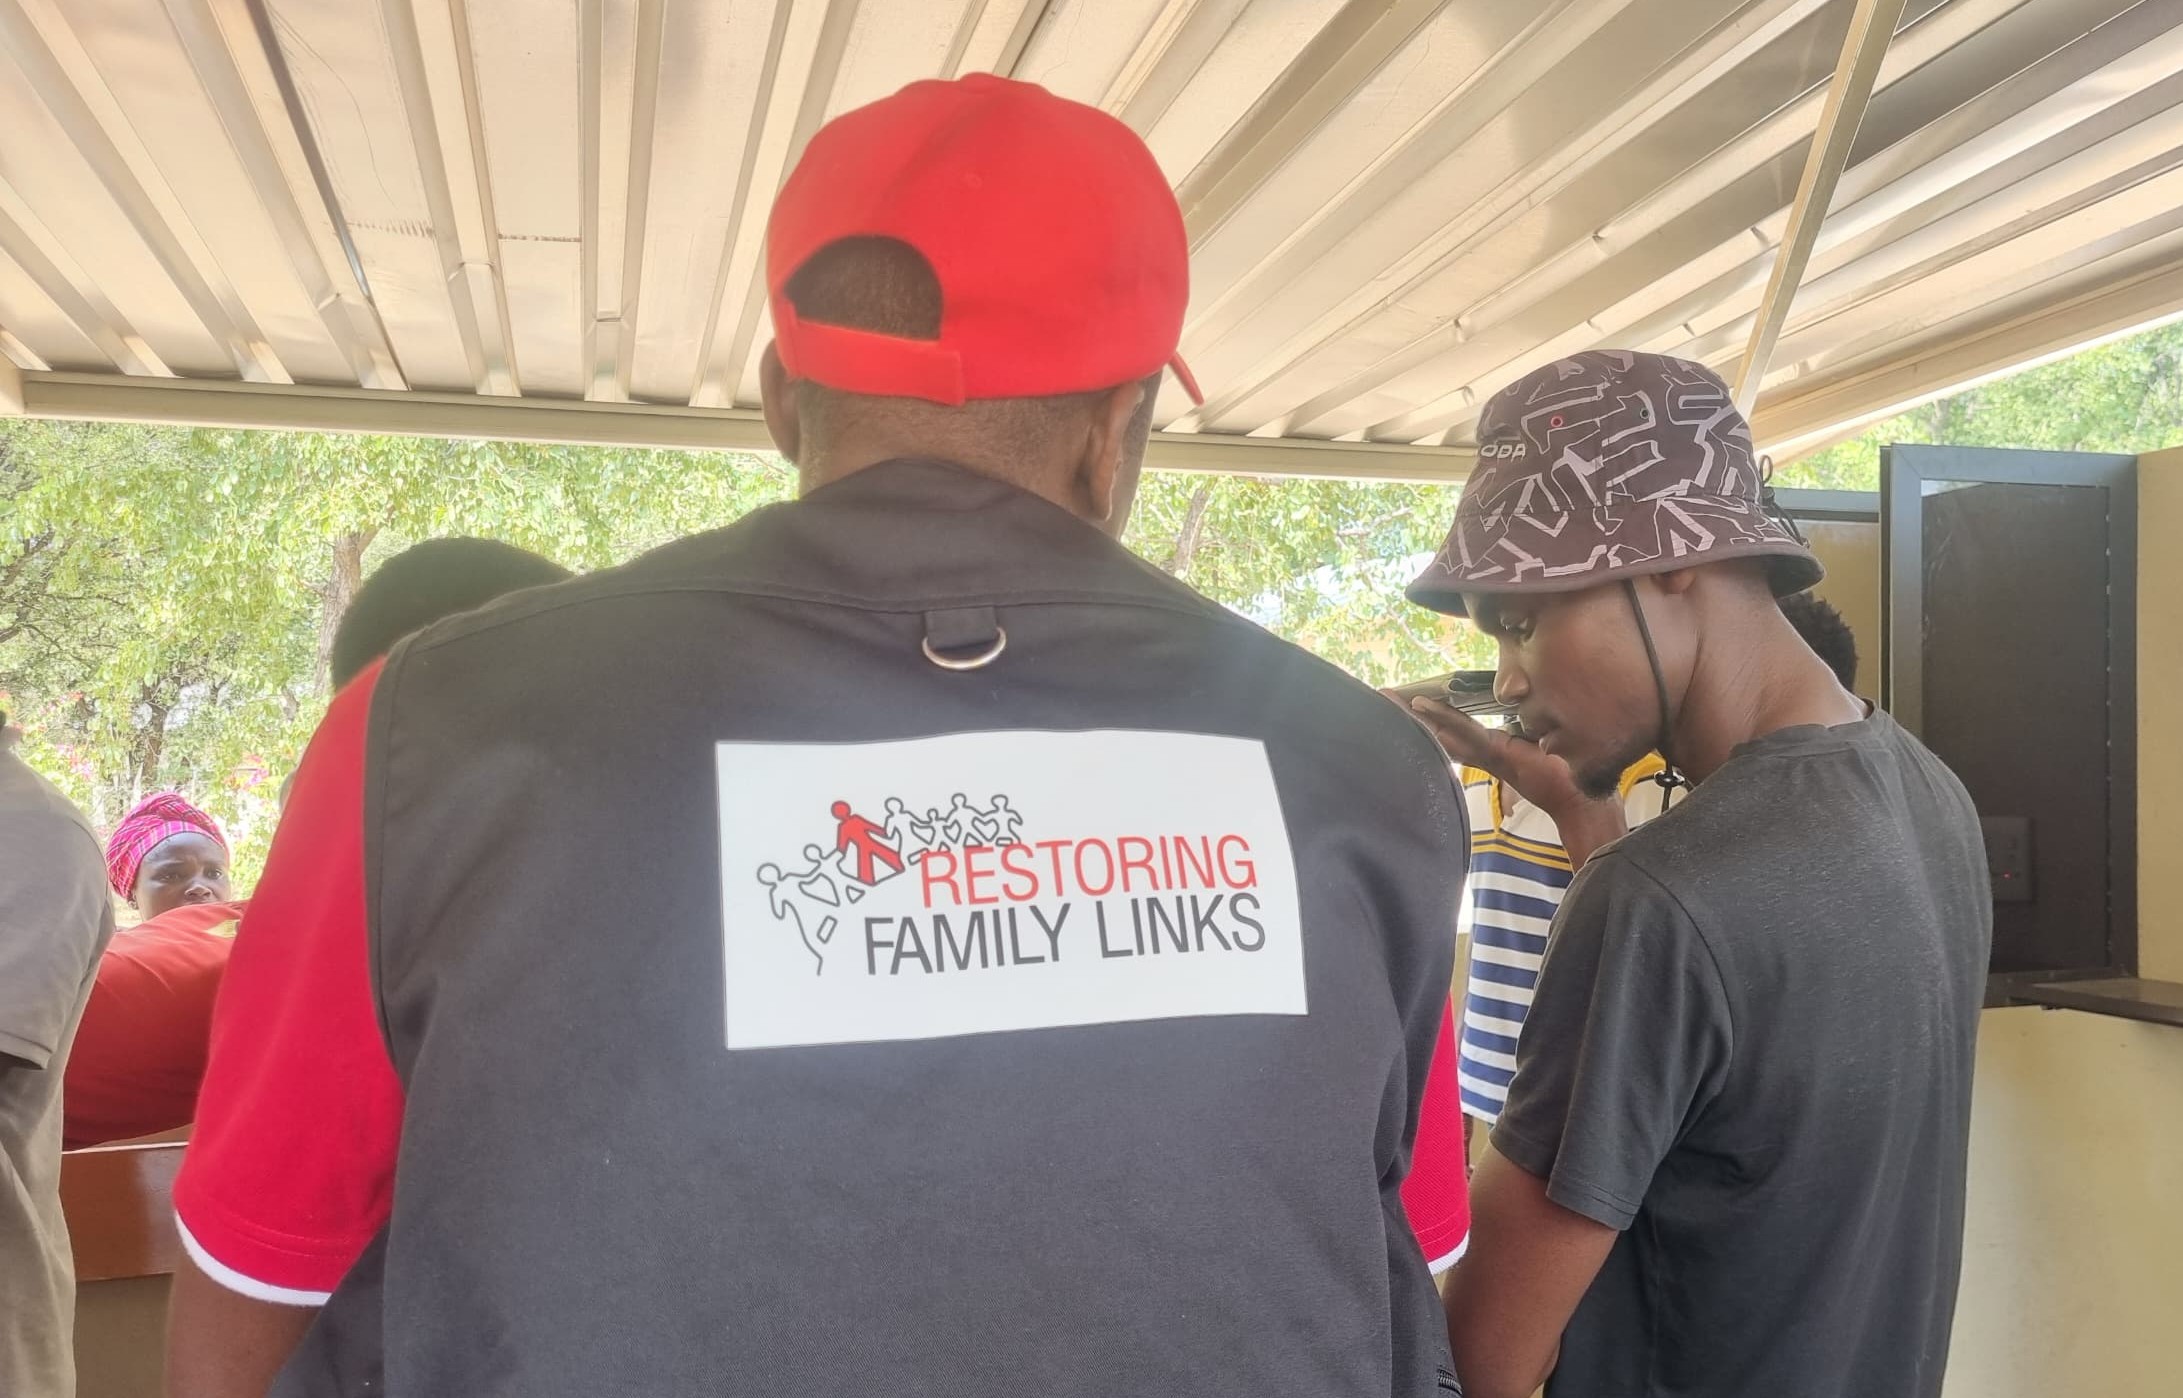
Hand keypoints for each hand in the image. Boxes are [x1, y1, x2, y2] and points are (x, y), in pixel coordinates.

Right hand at [1392, 695, 1629, 867]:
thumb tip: (1525, 720)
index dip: (1434, 716)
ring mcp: (1487, 752)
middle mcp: (1484, 750)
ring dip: (1419, 715)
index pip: (1457, 729)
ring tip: (1391, 700)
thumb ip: (1526, 733)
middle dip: (1414, 715)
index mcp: (1493, 748)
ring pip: (1447, 729)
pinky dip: (1442, 717)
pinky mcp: (1496, 752)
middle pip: (1443, 729)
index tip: (1412, 702)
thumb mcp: (1542, 745)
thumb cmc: (1567, 775)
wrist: (1577, 799)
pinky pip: (1466, 731)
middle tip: (1385, 699)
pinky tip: (1422, 706)